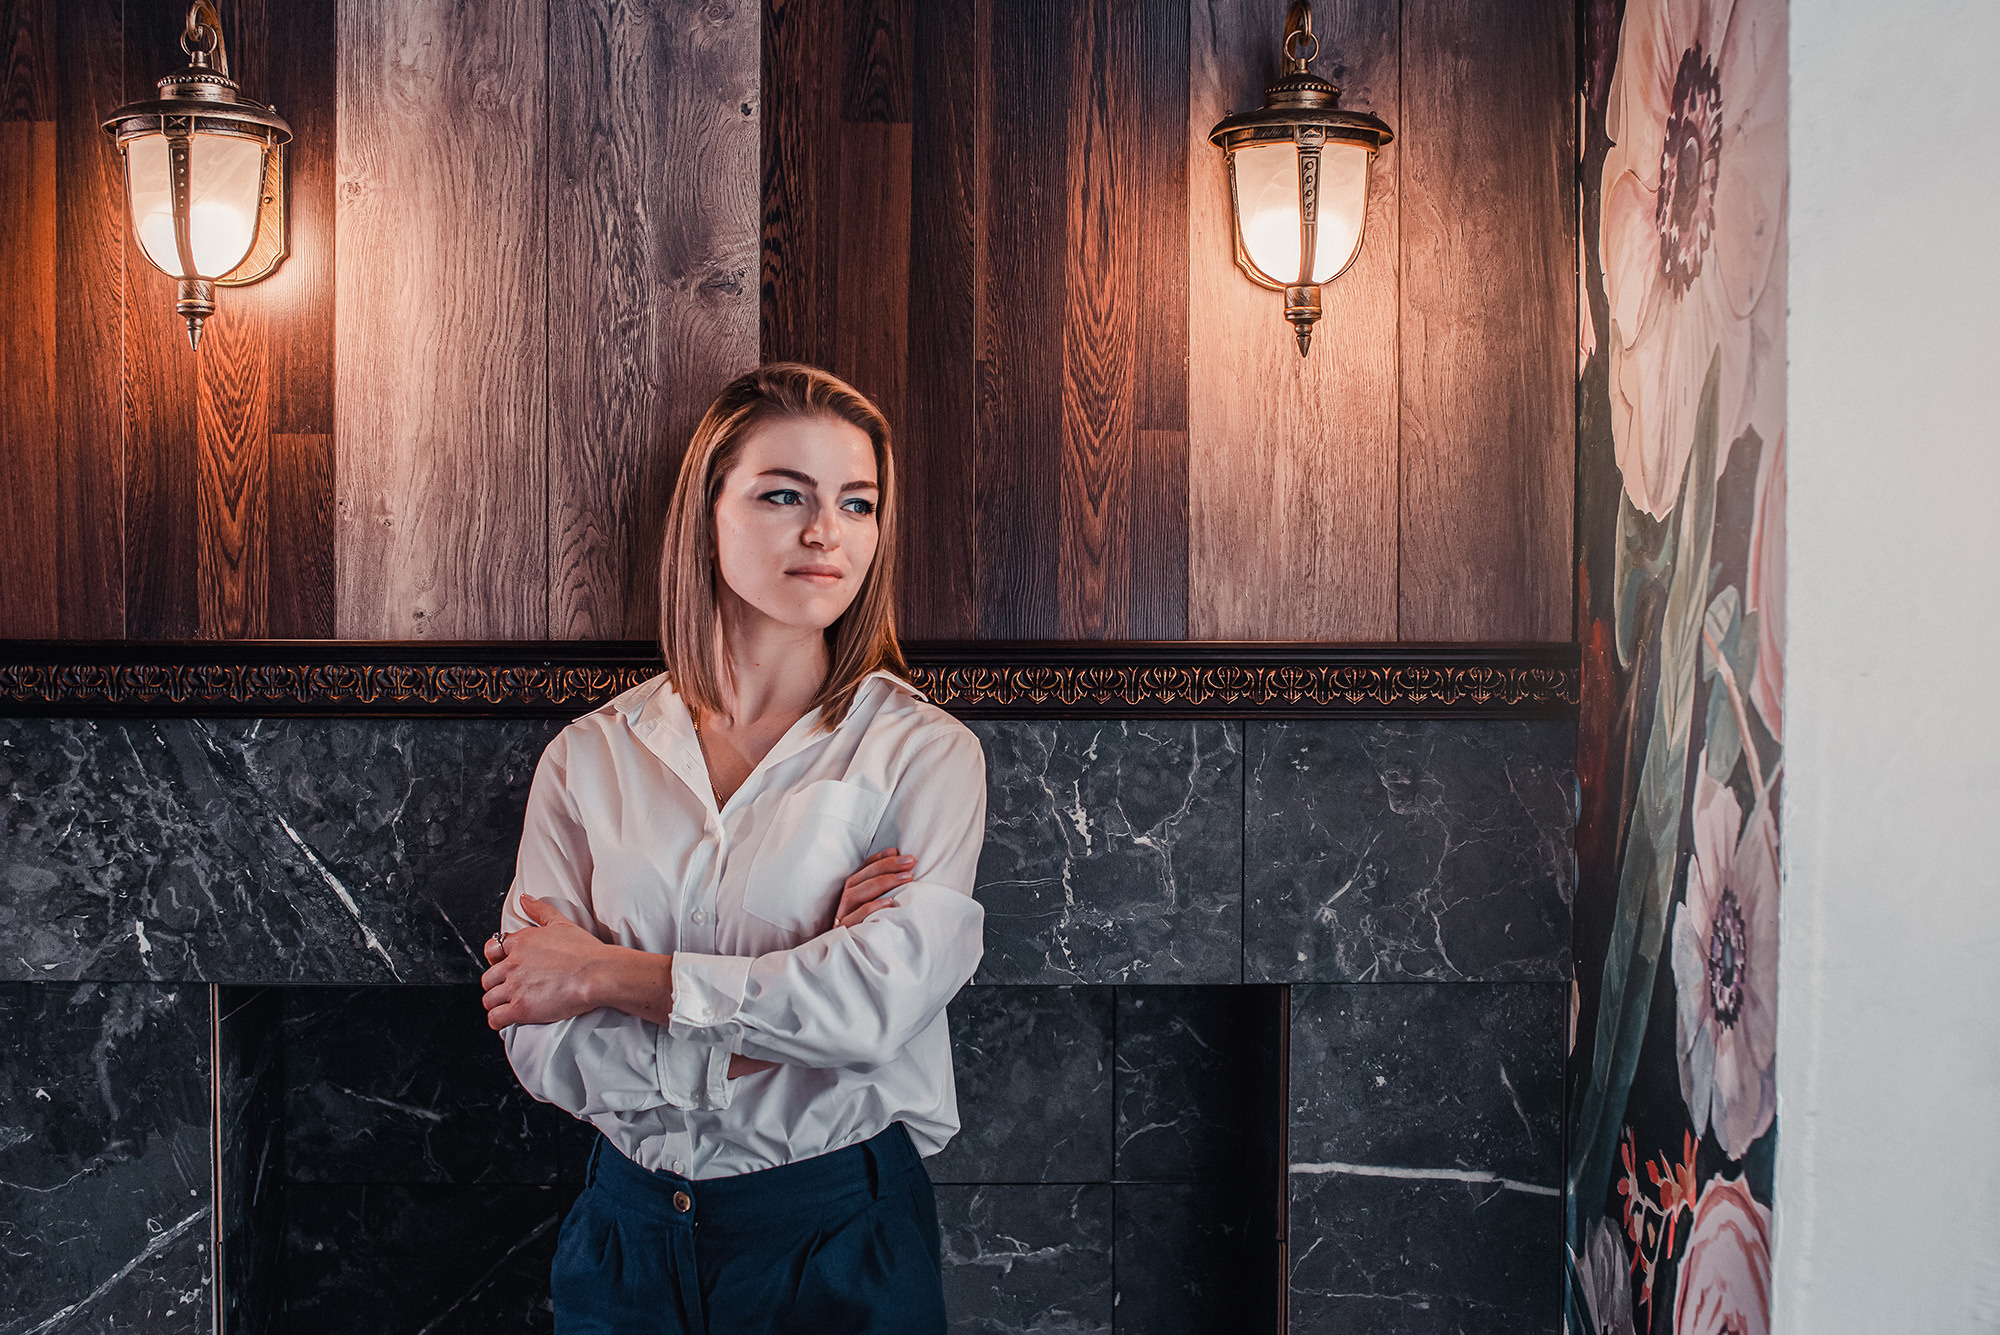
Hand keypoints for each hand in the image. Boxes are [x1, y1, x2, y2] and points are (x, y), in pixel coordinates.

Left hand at [480, 894, 612, 1029]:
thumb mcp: (562, 923)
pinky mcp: (521, 1008)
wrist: (598, 974)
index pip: (492, 950)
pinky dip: (498, 1020)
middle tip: (510, 988)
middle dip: (496, 984)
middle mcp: (513, 963)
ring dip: (497, 1003)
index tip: (504, 966)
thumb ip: (540, 910)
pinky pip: (495, 1018)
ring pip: (489, 999)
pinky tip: (507, 1019)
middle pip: (488, 978)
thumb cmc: (586, 951)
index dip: (496, 960)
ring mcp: (515, 986)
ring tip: (509, 1005)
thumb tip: (524, 899)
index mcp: (521, 942)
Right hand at [831, 846, 916, 931]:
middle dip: (886, 866)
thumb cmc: (869, 936)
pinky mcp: (844, 935)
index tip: (897, 850)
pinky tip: (891, 902)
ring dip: (882, 882)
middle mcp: (842, 906)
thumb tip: (905, 872)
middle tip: (911, 861)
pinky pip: (856, 918)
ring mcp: (841, 920)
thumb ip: (884, 894)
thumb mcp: (876, 912)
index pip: (861, 871)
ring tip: (908, 877)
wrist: (849, 967)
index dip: (877, 859)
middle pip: (858, 879)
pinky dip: (872, 908)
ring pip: (855, 894)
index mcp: (849, 897)